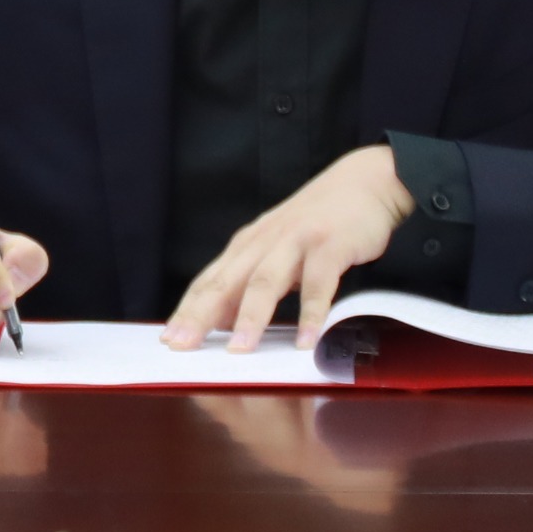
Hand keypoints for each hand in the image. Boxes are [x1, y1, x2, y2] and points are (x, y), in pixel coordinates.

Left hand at [164, 142, 410, 350]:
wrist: (363, 181)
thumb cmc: (316, 222)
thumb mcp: (276, 247)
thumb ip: (250, 280)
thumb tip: (221, 321)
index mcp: (247, 246)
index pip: (209, 282)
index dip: (187, 311)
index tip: (169, 340)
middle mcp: (264, 242)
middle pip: (226, 283)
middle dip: (201, 315)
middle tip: (184, 346)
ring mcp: (296, 241)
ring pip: (265, 282)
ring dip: (250, 317)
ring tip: (239, 350)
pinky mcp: (329, 244)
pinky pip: (318, 283)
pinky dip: (310, 313)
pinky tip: (306, 340)